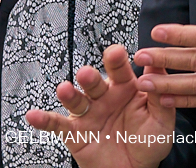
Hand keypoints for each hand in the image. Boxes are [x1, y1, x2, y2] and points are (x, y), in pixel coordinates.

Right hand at [25, 43, 174, 167]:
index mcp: (127, 89)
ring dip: (69, 94)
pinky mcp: (75, 133)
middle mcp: (105, 98)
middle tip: (87, 74)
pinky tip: (34, 115)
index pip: (120, 70)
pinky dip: (45, 120)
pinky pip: (58, 125)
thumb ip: (158, 93)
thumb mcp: (161, 118)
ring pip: (76, 100)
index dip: (117, 60)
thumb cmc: (150, 142)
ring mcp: (88, 114)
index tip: (115, 52)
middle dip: (90, 78)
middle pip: (94, 83)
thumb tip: (156, 64)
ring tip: (65, 90)